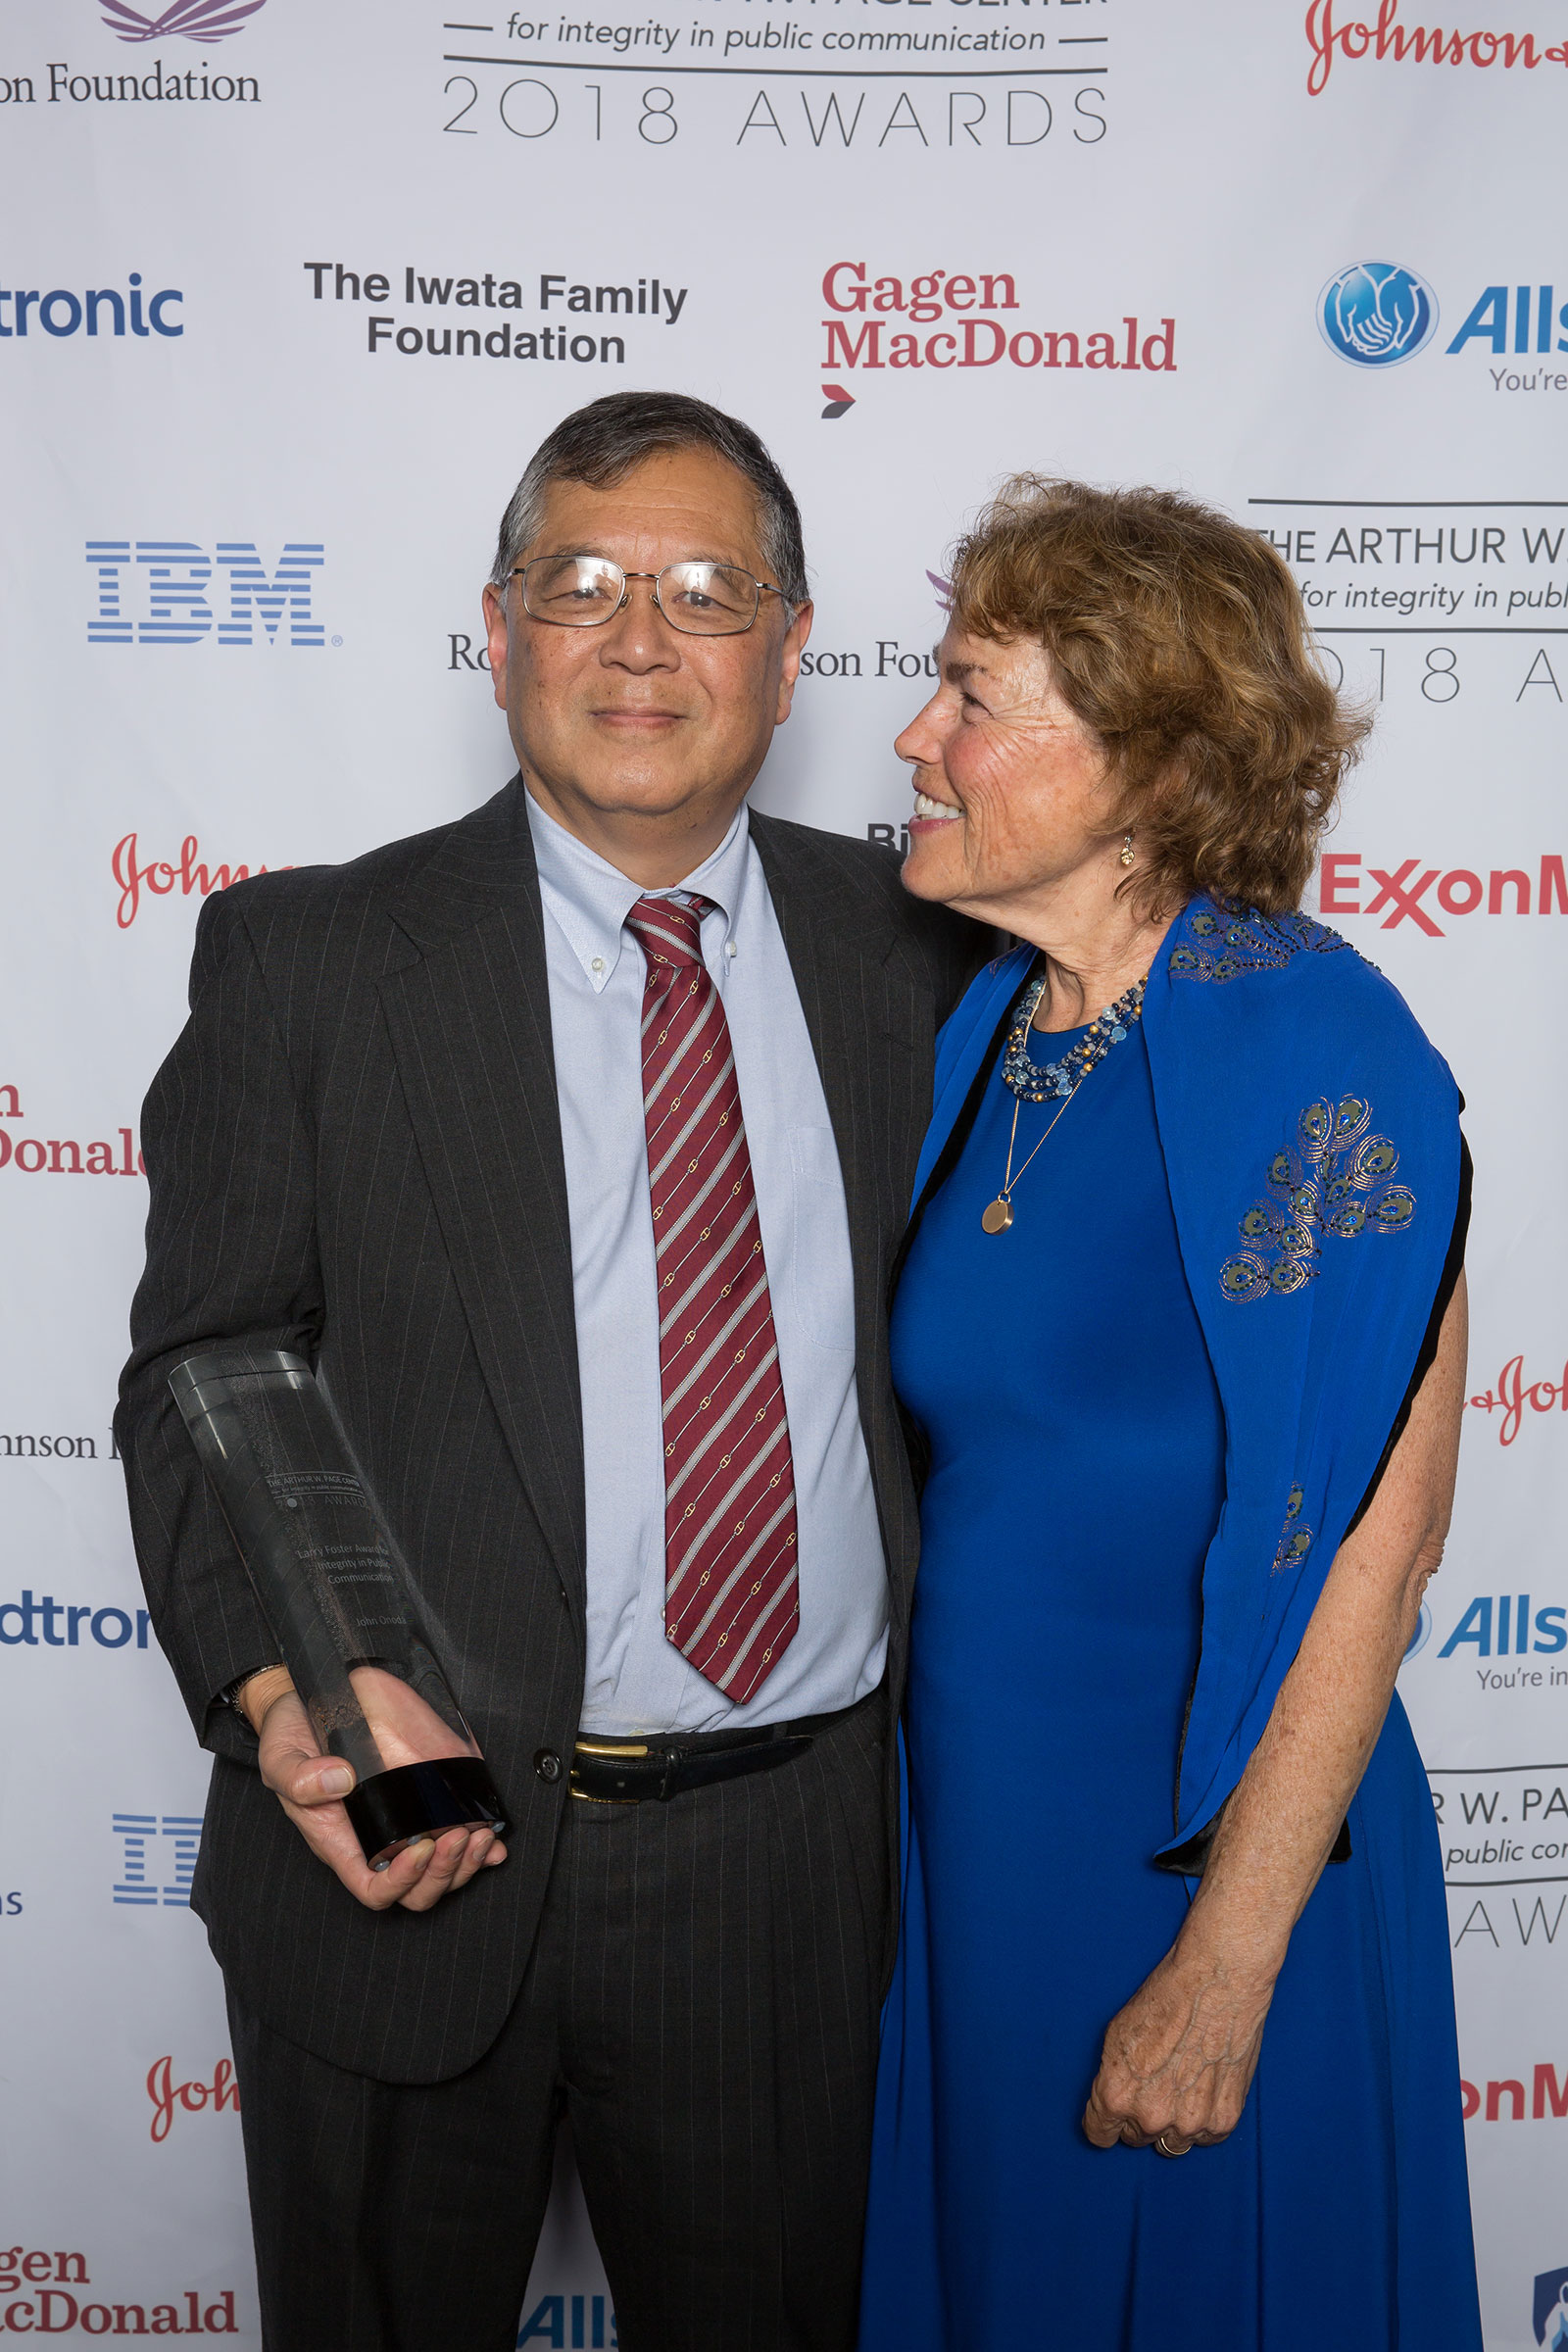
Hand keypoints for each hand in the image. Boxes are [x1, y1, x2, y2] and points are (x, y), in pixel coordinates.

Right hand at [245, 1667, 506, 1913]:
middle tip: (459, 1836)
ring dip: (465, 1860)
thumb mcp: (280, 1757)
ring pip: (440, 1871)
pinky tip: (493, 1833)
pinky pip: (453, 1832)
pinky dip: (479, 1841)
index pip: (375, 1888)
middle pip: (416, 1889)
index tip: (421, 1848)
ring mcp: (401, 1824)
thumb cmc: (292, 1740)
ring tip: (479, 1834)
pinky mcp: (421, 1801)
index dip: (403, 1882)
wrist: (304, 1707)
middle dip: (444, 1872)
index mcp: (342, 1843)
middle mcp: (375, 1841)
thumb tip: (338, 1779)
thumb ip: (299, 1777)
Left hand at [1082, 1945, 1274, 2155]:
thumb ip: (1112, 2077)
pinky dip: (1203, 2121)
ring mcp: (1189, 2123)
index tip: (1111, 2118)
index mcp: (1116, 2095)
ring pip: (1171, 2144)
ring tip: (1181, 2087)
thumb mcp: (1117, 2034)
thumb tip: (1112, 2100)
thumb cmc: (1166, 1998)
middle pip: (1136, 2138)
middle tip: (1154, 2084)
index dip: (1104, 2123)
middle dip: (1139, 2117)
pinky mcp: (1223, 2121)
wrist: (1217, 1982)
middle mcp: (1150, 2116)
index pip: (1099, 2135)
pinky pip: (1204, 2138)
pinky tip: (1204, 2088)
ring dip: (1172, 2124)